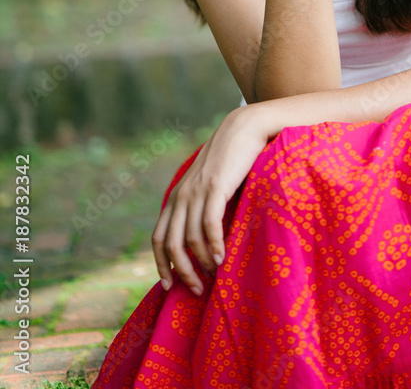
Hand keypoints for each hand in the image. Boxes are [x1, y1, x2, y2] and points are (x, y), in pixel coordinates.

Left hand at [151, 107, 271, 295]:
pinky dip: (214, 246)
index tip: (169, 286)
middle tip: (195, 290)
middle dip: (181, 272)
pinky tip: (222, 258)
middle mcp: (181, 196)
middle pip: (172, 244)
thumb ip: (202, 205)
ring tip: (214, 276)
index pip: (159, 237)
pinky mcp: (215, 187)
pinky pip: (210, 225)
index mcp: (177, 196)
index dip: (161, 264)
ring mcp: (196, 191)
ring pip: (191, 238)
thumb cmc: (231, 160)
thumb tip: (204, 236)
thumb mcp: (209, 184)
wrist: (243, 129)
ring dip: (201, 263)